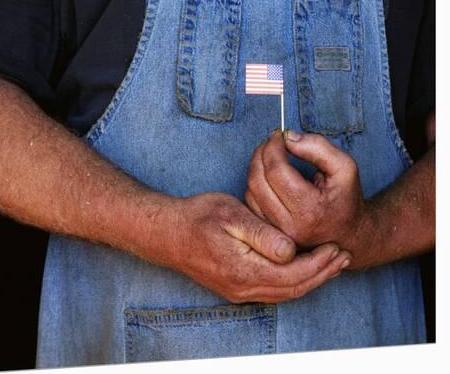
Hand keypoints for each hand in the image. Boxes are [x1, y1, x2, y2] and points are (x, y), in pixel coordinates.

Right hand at [154, 192, 350, 303]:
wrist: (166, 233)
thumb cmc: (197, 218)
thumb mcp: (230, 216)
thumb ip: (262, 235)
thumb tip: (290, 250)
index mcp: (245, 270)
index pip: (294, 274)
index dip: (320, 263)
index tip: (337, 247)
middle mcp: (243, 288)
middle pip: (294, 288)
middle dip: (322, 273)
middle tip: (343, 256)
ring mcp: (238, 291)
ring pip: (285, 293)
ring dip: (310, 279)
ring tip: (330, 264)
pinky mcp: (234, 288)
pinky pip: (272, 291)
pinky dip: (293, 282)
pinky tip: (300, 270)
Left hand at [245, 130, 372, 268]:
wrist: (348, 235)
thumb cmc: (345, 199)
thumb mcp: (344, 168)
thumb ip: (318, 148)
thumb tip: (288, 137)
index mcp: (309, 210)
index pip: (276, 171)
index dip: (273, 147)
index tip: (278, 135)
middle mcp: (288, 225)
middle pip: (258, 180)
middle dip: (260, 154)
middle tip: (271, 142)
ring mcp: (276, 232)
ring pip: (250, 191)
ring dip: (256, 168)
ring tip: (270, 156)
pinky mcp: (268, 232)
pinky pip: (251, 203)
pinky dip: (255, 184)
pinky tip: (268, 175)